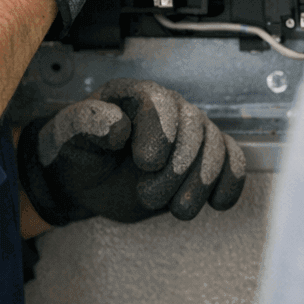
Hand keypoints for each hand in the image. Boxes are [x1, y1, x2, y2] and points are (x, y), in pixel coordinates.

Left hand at [18, 78, 245, 225]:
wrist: (89, 182)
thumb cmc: (79, 152)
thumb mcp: (70, 136)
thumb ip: (87, 123)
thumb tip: (117, 124)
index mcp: (135, 94)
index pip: (159, 102)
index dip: (159, 133)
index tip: (146, 164)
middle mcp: (168, 108)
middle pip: (193, 127)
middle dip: (176, 169)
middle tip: (148, 196)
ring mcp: (189, 132)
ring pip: (216, 146)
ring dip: (200, 183)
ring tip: (176, 209)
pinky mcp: (203, 157)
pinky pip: (232, 160)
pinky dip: (230, 182)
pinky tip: (216, 203)